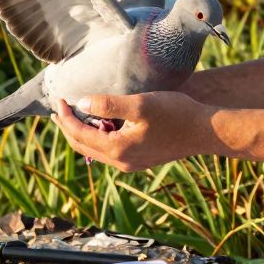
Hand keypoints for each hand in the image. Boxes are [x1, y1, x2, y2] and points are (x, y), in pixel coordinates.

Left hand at [50, 91, 219, 171]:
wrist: (205, 131)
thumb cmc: (175, 113)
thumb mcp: (140, 104)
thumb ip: (109, 105)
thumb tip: (82, 104)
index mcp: (118, 148)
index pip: (80, 134)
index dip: (66, 117)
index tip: (59, 100)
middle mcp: (121, 161)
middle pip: (83, 147)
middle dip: (68, 128)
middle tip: (59, 110)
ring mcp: (131, 163)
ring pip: (96, 150)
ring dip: (82, 133)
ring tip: (74, 116)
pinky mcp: (140, 159)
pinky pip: (110, 151)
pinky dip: (98, 138)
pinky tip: (100, 124)